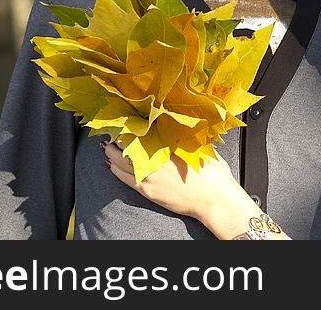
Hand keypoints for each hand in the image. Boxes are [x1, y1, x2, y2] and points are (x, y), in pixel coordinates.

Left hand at [101, 140, 262, 238]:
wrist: (214, 200)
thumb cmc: (213, 174)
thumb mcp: (203, 147)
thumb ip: (188, 136)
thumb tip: (180, 124)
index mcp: (168, 146)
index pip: (142, 131)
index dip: (131, 125)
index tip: (126, 119)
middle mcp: (154, 160)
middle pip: (127, 145)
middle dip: (118, 137)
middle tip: (113, 130)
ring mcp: (148, 176)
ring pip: (121, 161)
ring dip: (112, 152)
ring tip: (107, 145)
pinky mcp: (147, 191)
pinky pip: (124, 178)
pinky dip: (114, 169)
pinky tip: (110, 163)